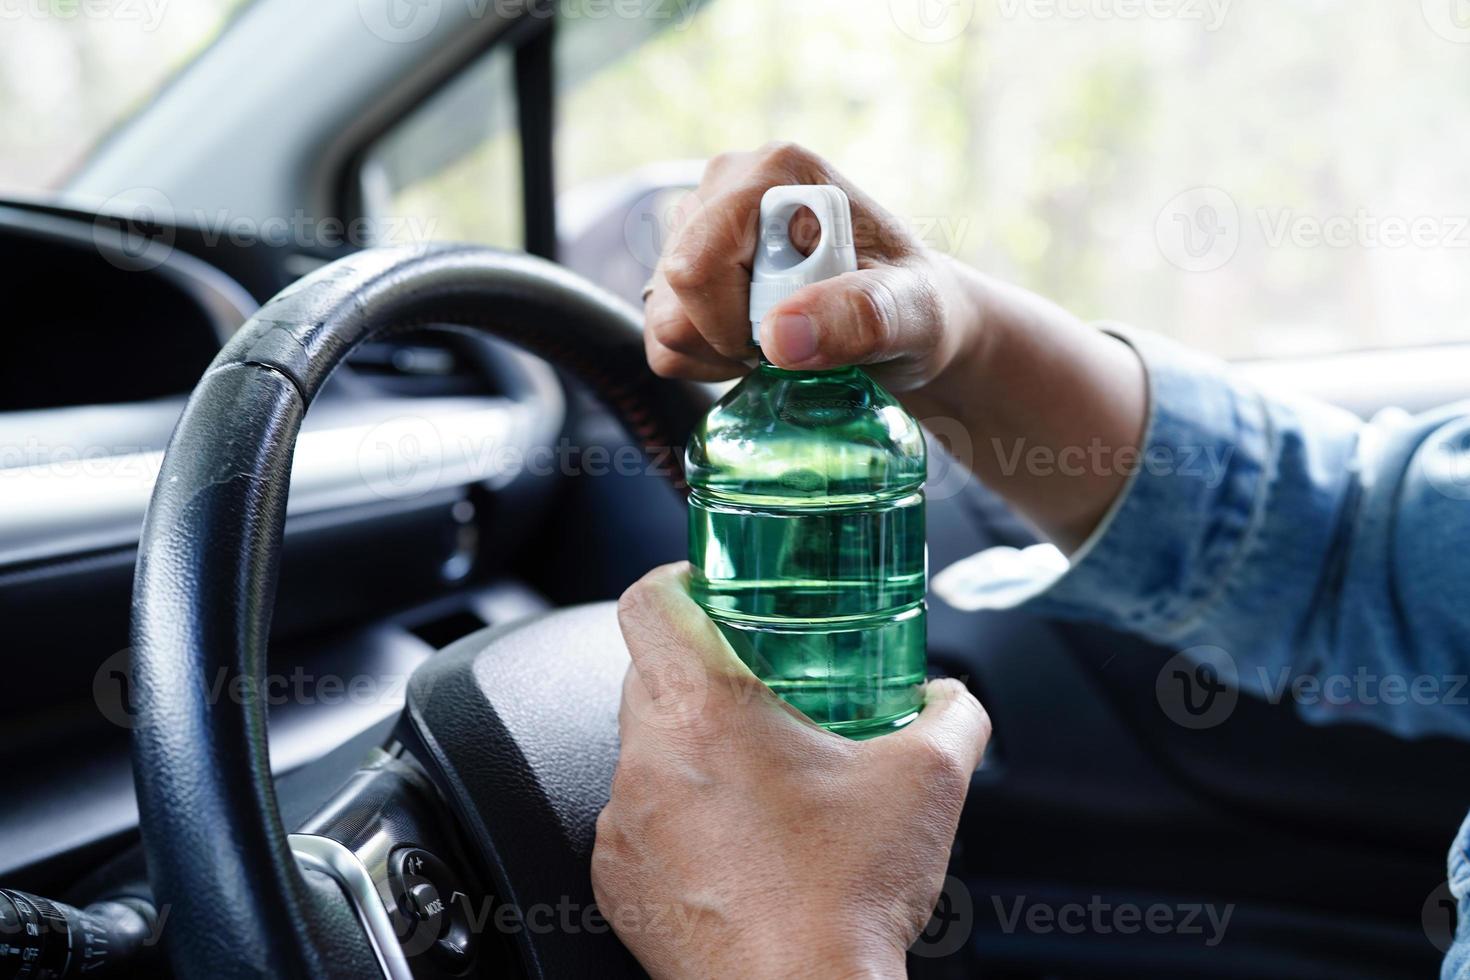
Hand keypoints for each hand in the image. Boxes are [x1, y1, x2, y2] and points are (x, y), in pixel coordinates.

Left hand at [591, 564, 990, 979]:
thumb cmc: (850, 898)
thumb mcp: (929, 782)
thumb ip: (950, 714)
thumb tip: (949, 696)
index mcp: (708, 711)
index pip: (647, 604)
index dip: (675, 582)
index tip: (704, 588)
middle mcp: (649, 760)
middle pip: (646, 673)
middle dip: (699, 671)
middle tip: (756, 687)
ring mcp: (625, 825)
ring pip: (643, 749)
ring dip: (690, 748)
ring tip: (757, 776)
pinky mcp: (617, 880)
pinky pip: (636, 818)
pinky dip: (676, 815)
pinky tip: (734, 840)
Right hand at [642, 142, 1147, 549]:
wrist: (911, 322)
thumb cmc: (918, 310)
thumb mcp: (913, 316)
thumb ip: (860, 317)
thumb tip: (779, 335)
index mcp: (776, 174)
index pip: (697, 264)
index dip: (732, 323)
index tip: (794, 339)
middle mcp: (727, 183)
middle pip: (672, 290)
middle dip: (729, 338)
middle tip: (796, 341)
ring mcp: (700, 222)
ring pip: (662, 317)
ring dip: (720, 351)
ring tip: (782, 341)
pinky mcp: (686, 262)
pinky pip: (661, 335)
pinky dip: (706, 358)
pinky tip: (757, 346)